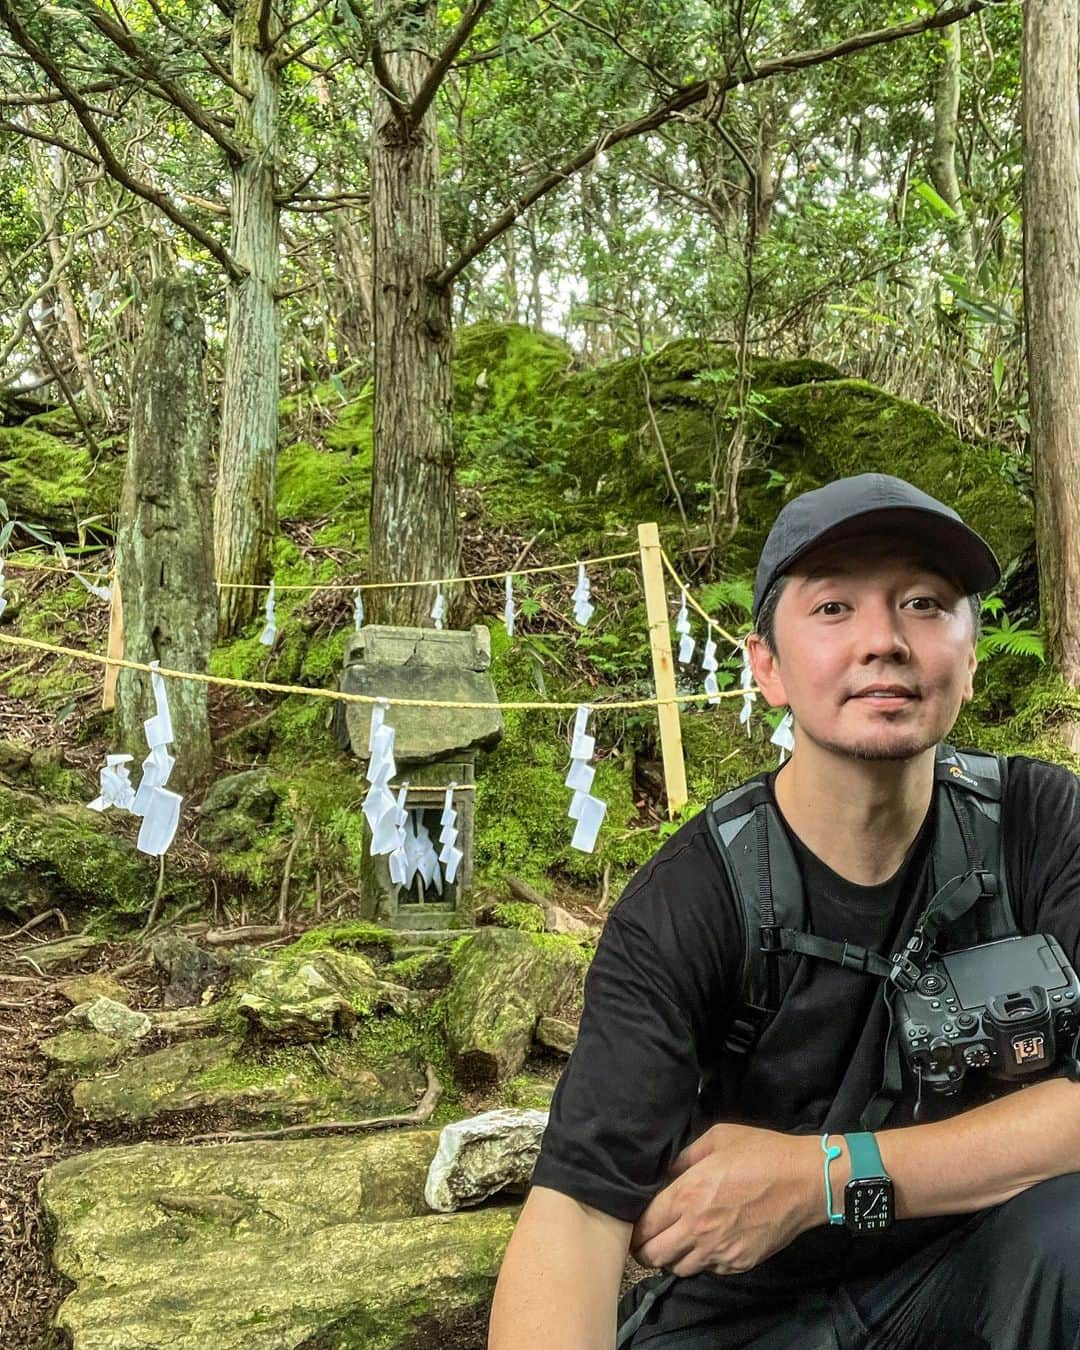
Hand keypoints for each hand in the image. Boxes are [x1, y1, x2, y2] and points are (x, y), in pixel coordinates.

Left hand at [629, 1123, 821, 1276]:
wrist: (805, 1181)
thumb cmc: (761, 1153)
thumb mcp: (717, 1139)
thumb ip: (685, 1158)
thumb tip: (666, 1173)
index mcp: (687, 1196)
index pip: (645, 1225)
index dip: (635, 1227)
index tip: (636, 1223)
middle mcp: (697, 1229)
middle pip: (653, 1255)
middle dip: (645, 1249)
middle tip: (648, 1239)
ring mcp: (719, 1251)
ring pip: (678, 1268)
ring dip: (672, 1257)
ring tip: (676, 1242)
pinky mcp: (739, 1263)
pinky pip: (708, 1270)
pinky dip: (701, 1261)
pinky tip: (706, 1244)